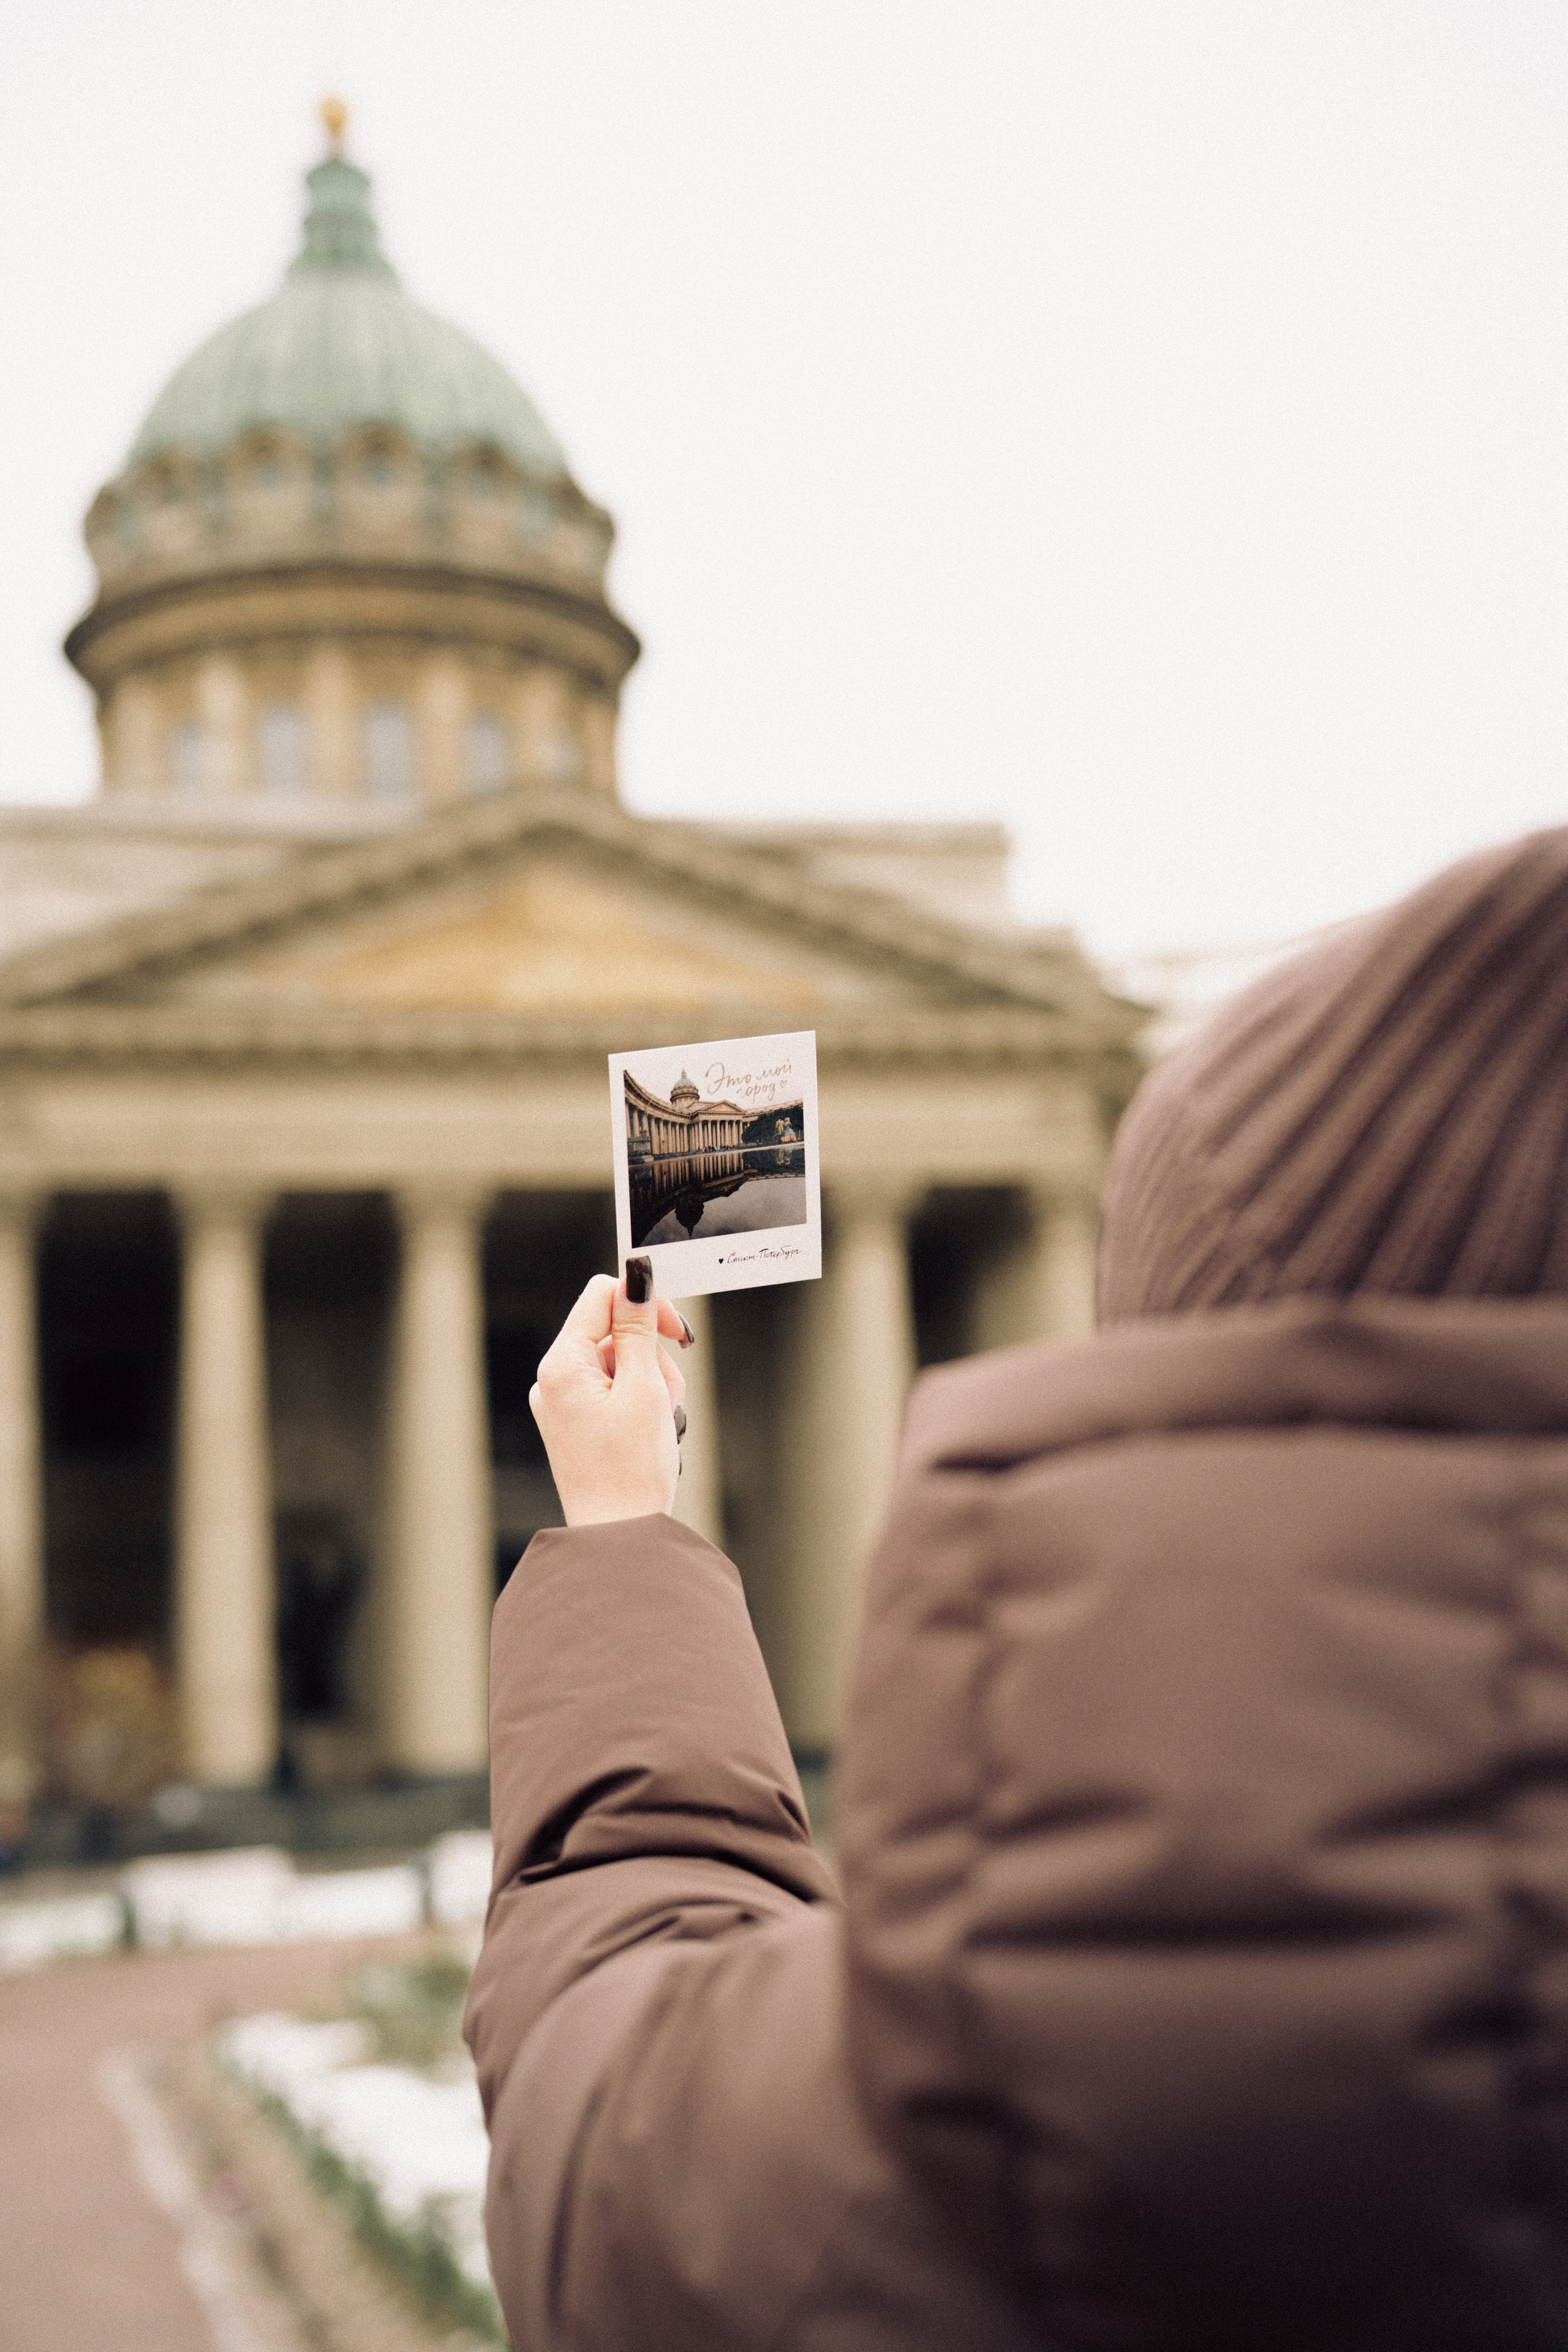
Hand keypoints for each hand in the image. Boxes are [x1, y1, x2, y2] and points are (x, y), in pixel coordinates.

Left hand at [529, 1269, 690, 1525]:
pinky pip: (614, 1392)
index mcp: (561, 1365)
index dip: (645, 1303)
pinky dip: (640, 1404)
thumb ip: (639, 1326)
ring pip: (622, 1363)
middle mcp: (553, 1379)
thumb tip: (637, 1271)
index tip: (679, 1332)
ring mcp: (562, 1403)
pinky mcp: (575, 1423)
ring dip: (653, 1385)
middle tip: (667, 1399)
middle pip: (616, 1332)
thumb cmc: (632, 1470)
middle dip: (653, 1358)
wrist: (619, 1541)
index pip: (602, 1296)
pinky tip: (650, 1435)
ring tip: (660, 1425)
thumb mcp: (644, 1387)